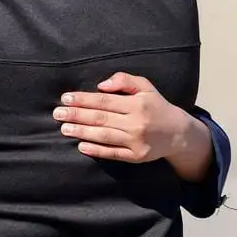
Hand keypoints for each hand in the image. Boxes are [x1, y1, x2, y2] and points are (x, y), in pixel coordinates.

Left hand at [53, 73, 211, 178]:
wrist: (179, 133)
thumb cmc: (155, 106)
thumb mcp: (145, 86)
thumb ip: (125, 80)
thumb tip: (102, 84)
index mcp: (137, 103)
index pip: (104, 101)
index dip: (83, 99)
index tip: (66, 98)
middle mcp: (136, 122)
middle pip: (101, 118)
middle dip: (77, 115)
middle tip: (57, 113)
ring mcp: (136, 141)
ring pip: (104, 135)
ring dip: (81, 132)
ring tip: (64, 129)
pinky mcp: (137, 156)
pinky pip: (113, 153)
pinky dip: (97, 150)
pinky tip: (81, 146)